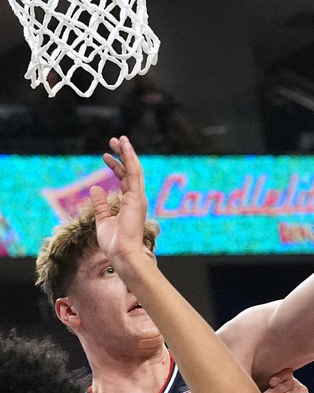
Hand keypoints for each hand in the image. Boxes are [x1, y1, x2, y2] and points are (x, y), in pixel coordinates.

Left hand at [89, 136, 149, 264]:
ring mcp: (138, 197)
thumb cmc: (116, 242)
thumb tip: (96, 188)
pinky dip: (129, 160)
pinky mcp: (136, 197)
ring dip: (127, 153)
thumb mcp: (103, 220)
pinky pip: (134, 174)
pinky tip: (124, 148)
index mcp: (131, 203)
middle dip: (123, 155)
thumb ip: (101, 204)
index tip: (106, 156)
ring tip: (119, 139)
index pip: (125, 180)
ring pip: (134, 169)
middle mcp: (137, 198)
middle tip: (115, 140)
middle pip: (131, 171)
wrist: (124, 253)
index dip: (117, 166)